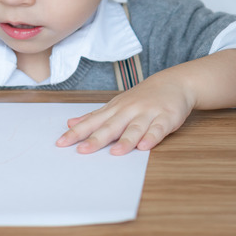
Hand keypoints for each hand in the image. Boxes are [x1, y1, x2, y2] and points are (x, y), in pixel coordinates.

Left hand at [55, 73, 193, 154]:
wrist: (174, 82)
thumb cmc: (141, 97)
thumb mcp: (116, 105)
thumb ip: (94, 116)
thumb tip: (71, 123)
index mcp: (115, 109)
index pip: (92, 122)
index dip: (77, 133)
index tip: (61, 143)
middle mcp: (129, 111)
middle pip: (111, 126)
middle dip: (96, 139)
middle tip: (82, 150)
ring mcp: (148, 114)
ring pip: (135, 128)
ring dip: (125, 140)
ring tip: (115, 153)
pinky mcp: (166, 118)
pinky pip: (159, 129)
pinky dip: (152, 137)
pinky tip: (145, 146)